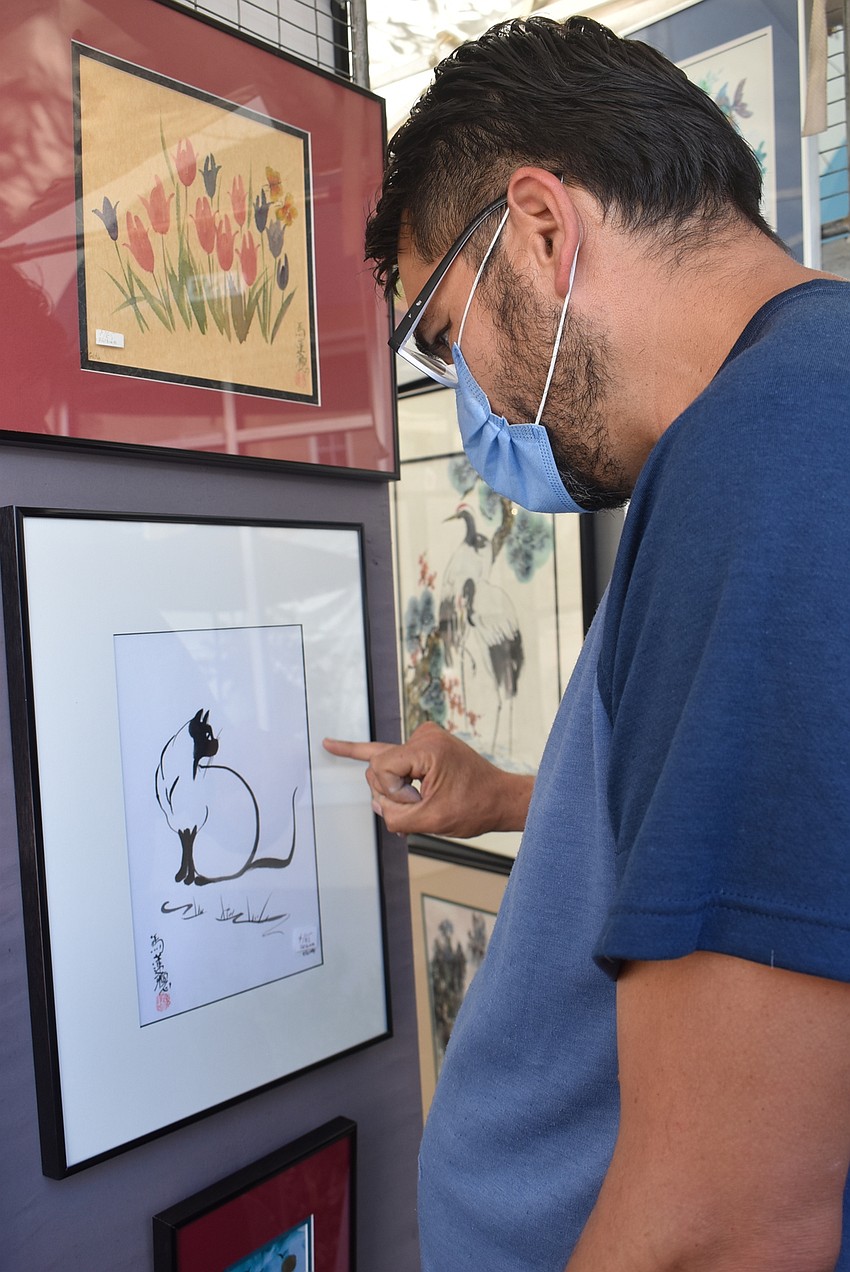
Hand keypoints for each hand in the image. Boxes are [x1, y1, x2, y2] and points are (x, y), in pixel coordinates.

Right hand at [323, 722, 532, 837]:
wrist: (500, 798)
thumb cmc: (475, 808)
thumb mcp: (431, 821)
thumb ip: (395, 815)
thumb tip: (377, 804)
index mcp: (427, 748)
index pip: (381, 768)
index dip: (393, 794)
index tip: (418, 803)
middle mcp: (423, 736)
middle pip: (378, 765)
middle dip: (393, 792)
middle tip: (423, 804)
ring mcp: (423, 738)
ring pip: (384, 766)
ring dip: (396, 790)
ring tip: (421, 801)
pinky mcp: (422, 745)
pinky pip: (391, 758)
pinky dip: (377, 766)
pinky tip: (333, 746)